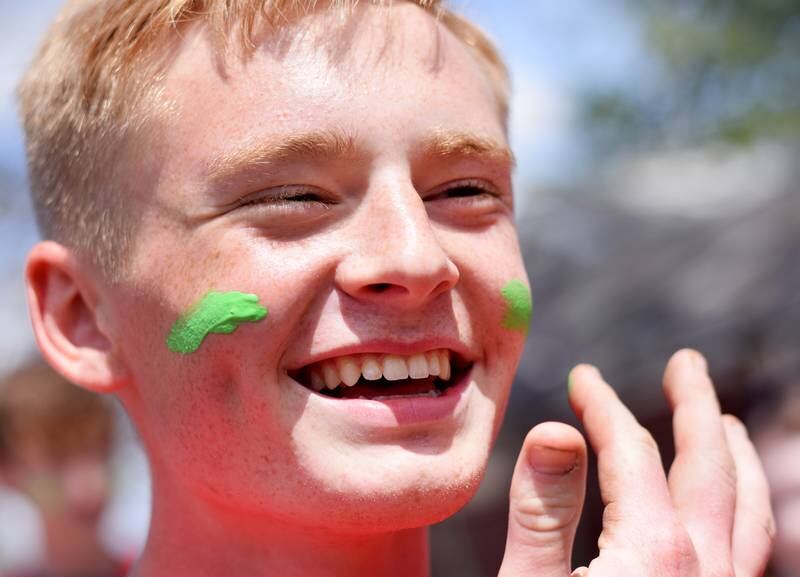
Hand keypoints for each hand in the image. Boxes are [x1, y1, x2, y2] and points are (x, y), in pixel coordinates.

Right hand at [497, 349, 775, 576]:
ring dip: (736, 458)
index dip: (604, 406)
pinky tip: (729, 507)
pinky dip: (746, 510)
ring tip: (727, 425)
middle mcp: (707, 572)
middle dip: (696, 407)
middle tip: (687, 363)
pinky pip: (754, 550)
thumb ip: (543, 512)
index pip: (633, 453)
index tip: (583, 377)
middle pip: (711, 469)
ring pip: (750, 512)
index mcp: (654, 553)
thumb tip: (556, 430)